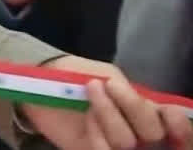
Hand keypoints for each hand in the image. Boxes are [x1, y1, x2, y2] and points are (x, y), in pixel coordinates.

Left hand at [25, 56, 192, 149]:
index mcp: (141, 108)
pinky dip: (97, 135)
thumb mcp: (104, 73)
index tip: (167, 111)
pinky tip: (86, 120)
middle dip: (132, 108)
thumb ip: (127, 89)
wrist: (38, 82)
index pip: (171, 121)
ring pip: (127, 142)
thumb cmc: (75, 74)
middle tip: (106, 87)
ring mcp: (113, 142)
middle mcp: (133, 129)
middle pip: (152, 132)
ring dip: (108, 116)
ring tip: (89, 97)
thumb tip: (141, 102)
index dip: (176, 123)